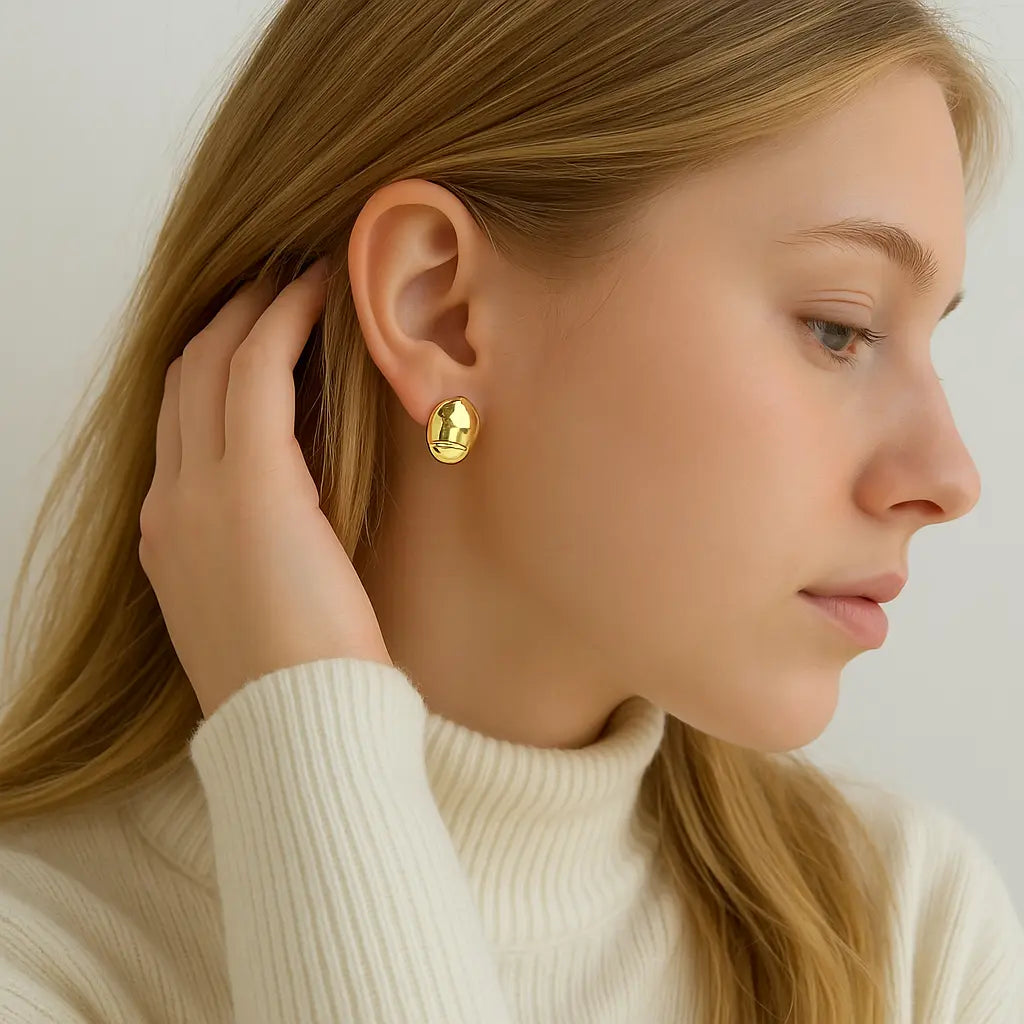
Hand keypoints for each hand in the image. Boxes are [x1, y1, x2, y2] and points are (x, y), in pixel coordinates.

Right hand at [139, 258, 391, 719]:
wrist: (296, 732)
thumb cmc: (300, 685)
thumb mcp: (261, 612)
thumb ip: (260, 557)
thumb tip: (301, 523)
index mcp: (170, 539)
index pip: (181, 428)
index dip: (212, 372)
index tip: (256, 338)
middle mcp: (170, 505)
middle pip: (184, 382)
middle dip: (225, 324)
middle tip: (272, 287)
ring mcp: (200, 493)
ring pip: (212, 363)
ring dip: (254, 309)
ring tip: (295, 277)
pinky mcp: (253, 484)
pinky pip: (259, 370)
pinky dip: (285, 322)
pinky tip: (318, 292)